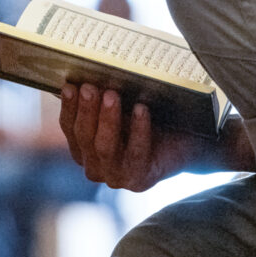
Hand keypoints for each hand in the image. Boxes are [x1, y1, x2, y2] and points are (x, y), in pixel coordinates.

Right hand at [58, 83, 215, 191]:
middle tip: (90, 87)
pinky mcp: (139, 180)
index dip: (69, 107)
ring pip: (104, 147)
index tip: (70, 86)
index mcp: (84, 150)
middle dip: (86, 110)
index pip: (70, 128)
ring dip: (107, 119)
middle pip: (85, 137)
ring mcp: (116, 177)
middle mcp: (95, 167)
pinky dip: (138, 129)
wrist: (186, 143)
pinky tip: (141, 109)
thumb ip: (102, 99)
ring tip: (112, 95)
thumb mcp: (123, 108)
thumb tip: (83, 77)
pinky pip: (136, 152)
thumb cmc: (150, 122)